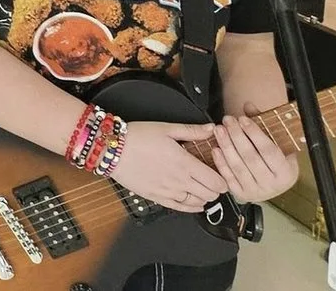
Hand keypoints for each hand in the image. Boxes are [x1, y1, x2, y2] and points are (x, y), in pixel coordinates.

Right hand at [105, 121, 228, 213]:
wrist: (111, 149)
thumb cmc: (137, 136)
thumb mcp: (166, 128)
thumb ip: (192, 131)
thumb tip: (211, 128)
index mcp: (185, 163)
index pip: (216, 181)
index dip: (224, 180)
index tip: (222, 174)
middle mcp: (180, 181)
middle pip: (210, 194)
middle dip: (216, 189)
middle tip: (214, 180)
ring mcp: (168, 191)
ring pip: (198, 203)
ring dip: (204, 197)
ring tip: (203, 189)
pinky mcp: (156, 197)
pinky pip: (180, 208)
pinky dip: (192, 208)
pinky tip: (194, 203)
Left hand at [211, 114, 299, 202]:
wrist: (272, 185)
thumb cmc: (276, 161)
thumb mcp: (278, 144)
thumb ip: (263, 124)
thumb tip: (248, 105)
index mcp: (286, 172)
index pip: (269, 151)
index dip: (255, 134)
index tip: (243, 119)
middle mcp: (272, 184)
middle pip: (251, 157)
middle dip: (237, 136)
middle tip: (227, 121)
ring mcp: (256, 191)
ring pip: (238, 167)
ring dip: (226, 146)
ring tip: (219, 130)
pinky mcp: (241, 194)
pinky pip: (228, 177)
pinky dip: (220, 162)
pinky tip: (216, 149)